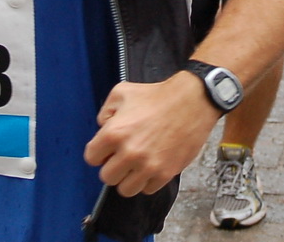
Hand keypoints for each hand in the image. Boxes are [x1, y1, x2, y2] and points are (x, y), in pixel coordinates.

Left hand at [84, 71, 218, 196]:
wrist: (191, 102)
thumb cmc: (157, 96)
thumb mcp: (122, 92)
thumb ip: (105, 112)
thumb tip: (102, 129)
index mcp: (114, 133)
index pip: (91, 158)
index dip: (99, 152)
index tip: (107, 150)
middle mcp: (129, 153)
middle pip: (107, 177)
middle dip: (113, 166)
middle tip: (123, 156)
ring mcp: (148, 166)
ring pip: (125, 189)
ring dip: (128, 178)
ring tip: (136, 165)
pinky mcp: (165, 173)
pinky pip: (147, 190)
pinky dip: (147, 181)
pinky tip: (151, 166)